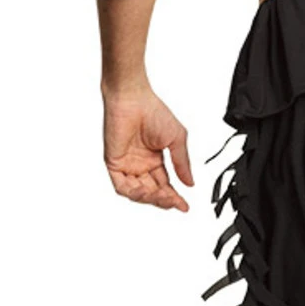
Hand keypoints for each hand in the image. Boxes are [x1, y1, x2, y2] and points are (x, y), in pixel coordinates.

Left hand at [103, 89, 192, 211]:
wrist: (134, 100)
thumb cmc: (153, 112)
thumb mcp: (176, 140)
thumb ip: (182, 163)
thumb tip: (190, 183)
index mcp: (154, 160)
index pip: (164, 185)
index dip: (174, 197)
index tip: (184, 206)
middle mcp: (140, 164)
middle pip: (152, 192)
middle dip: (164, 200)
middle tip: (175, 202)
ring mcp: (127, 165)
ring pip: (137, 192)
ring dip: (150, 198)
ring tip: (162, 197)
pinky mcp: (114, 163)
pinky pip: (121, 185)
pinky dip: (133, 193)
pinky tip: (145, 192)